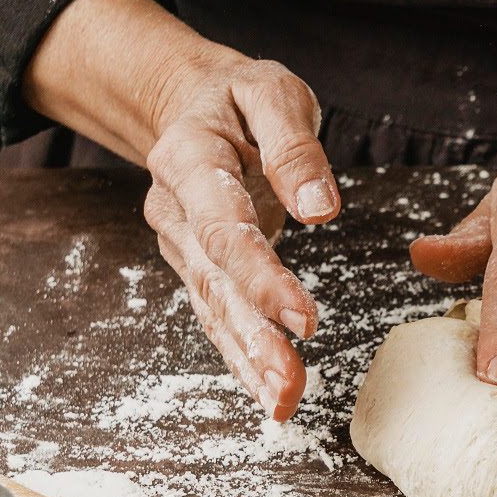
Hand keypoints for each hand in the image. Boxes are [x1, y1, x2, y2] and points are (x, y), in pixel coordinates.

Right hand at [144, 52, 338, 420]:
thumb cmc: (238, 98)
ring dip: (249, 360)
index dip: (263, 279)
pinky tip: (268, 391)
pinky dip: (241, 356)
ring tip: (284, 403)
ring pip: (214, 309)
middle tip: (290, 385)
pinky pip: (217, 315)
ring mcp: (182, 244)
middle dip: (254, 338)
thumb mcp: (270, 93)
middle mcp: (176, 210)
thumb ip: (294, 147)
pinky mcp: (198, 266)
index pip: (226, 230)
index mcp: (189, 160)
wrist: (188, 105)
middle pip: (216, 283)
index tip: (306, 320)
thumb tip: (320, 208)